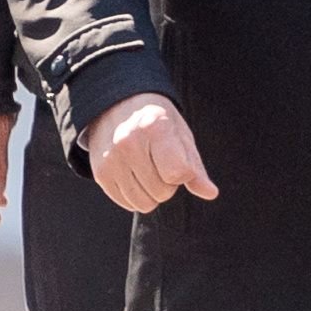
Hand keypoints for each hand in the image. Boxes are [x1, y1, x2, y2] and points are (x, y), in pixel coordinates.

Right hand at [86, 93, 216, 215]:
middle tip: (161, 162)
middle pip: (162, 191)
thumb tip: (210, 193)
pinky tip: (134, 174)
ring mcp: (111, 159)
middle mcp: (129, 144)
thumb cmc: (157, 122)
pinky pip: (127, 203)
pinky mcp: (100, 173)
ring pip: (144, 203)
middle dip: (168, 183)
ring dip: (152, 192)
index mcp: (155, 128)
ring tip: (147, 168)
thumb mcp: (181, 135)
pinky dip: (136, 195)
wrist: (117, 106)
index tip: (180, 161)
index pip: (177, 173)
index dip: (184, 173)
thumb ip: (195, 168)